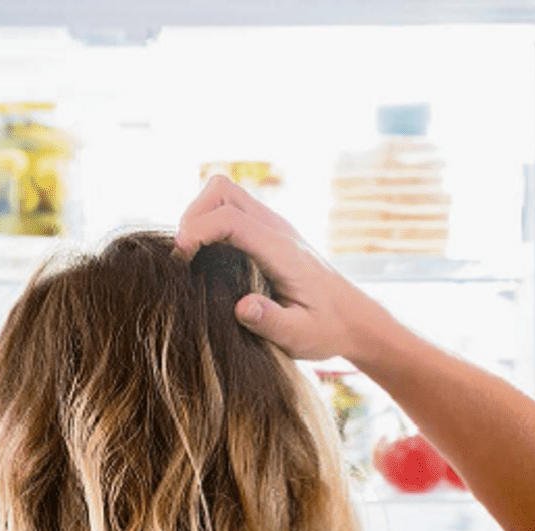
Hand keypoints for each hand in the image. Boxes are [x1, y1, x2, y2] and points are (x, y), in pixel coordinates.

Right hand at [175, 175, 375, 361]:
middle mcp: (277, 229)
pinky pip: (230, 209)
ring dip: (198, 216)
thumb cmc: (326, 329)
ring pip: (223, 193)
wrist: (353, 318)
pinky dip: (208, 223)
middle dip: (192, 216)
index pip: (231, 219)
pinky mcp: (267, 232)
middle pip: (221, 190)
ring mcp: (272, 226)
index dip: (197, 232)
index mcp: (283, 251)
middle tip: (182, 256)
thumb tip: (242, 307)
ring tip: (189, 255)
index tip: (180, 262)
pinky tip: (205, 258)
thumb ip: (271, 322)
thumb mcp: (300, 337)